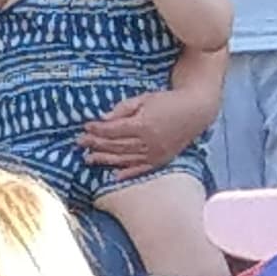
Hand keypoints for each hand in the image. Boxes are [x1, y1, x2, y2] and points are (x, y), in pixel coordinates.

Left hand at [79, 80, 211, 175]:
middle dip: (96, 144)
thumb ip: (123, 109)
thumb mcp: (144, 99)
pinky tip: (114, 176)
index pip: (114, 130)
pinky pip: (142, 169)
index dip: (98, 129)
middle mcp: (150, 142)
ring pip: (126, 159)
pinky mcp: (163, 159)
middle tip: (80, 143)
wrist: (197, 111)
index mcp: (144, 125)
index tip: (86, 127)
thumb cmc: (168, 101)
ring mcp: (157, 153)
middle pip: (117, 145)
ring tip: (88, 159)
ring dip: (105, 159)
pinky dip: (128, 173)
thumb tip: (103, 118)